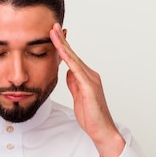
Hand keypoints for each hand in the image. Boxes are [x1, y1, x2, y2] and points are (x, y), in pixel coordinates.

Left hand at [50, 23, 124, 156]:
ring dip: (63, 45)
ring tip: (54, 33)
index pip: (72, 59)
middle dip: (62, 40)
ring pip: (74, 59)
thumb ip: (73, 83)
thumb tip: (68, 72)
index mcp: (86, 77)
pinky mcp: (89, 87)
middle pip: (73, 54)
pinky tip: (61, 51)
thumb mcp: (78, 97)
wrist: (102, 130)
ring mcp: (91, 80)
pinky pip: (76, 70)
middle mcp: (90, 75)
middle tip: (53, 26)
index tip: (54, 35)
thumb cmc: (91, 116)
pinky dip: (69, 59)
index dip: (62, 46)